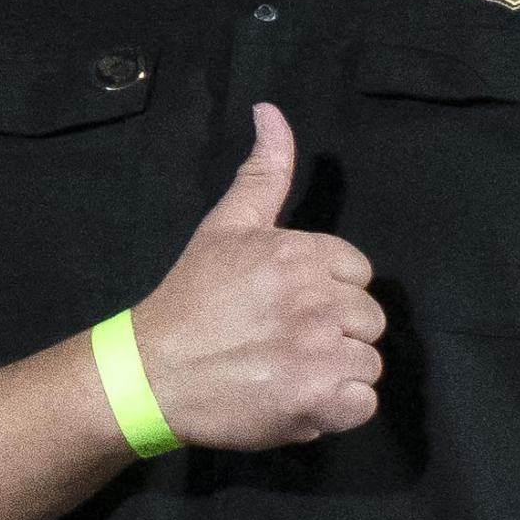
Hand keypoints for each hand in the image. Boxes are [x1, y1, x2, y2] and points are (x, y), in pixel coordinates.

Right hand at [112, 111, 386, 459]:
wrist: (150, 373)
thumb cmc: (189, 299)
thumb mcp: (225, 225)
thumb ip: (263, 171)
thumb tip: (271, 110)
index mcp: (301, 253)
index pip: (357, 273)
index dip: (327, 293)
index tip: (287, 307)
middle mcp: (316, 299)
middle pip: (368, 320)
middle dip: (335, 333)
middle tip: (284, 342)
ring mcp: (320, 352)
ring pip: (367, 362)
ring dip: (336, 373)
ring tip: (288, 372)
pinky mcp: (318, 401)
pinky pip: (363, 404)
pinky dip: (337, 409)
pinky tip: (298, 399)